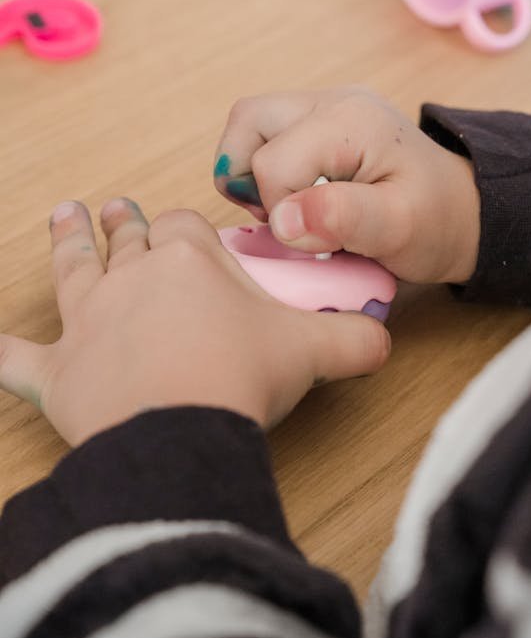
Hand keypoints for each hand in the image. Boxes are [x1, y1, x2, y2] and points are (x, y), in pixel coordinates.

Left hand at [0, 199, 389, 446]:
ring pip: (74, 270)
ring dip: (68, 243)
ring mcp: (89, 322)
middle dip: (120, 222)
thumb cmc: (240, 378)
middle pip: (125, 240)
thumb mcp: (310, 351)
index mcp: (188, 262)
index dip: (184, 229)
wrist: (180, 430)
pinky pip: (20, 359)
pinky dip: (6, 352)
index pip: (183, 229)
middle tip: (111, 206)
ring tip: (63, 215)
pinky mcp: (57, 374)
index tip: (185, 234)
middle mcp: (133, 279)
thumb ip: (352, 338)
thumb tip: (386, 338)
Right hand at [213, 87, 479, 283]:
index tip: (315, 239)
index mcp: (353, 121)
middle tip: (285, 217)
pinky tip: (298, 198)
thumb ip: (344, 219)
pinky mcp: (317, 119)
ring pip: (249, 126)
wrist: (460, 210)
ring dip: (252, 173)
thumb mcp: (400, 230)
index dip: (281, 211)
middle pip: (247, 122)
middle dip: (250, 179)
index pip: (274, 162)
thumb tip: (283, 219)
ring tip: (290, 208)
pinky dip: (266, 170)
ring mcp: (324, 104)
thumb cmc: (434, 222)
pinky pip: (265, 135)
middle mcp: (334, 99)